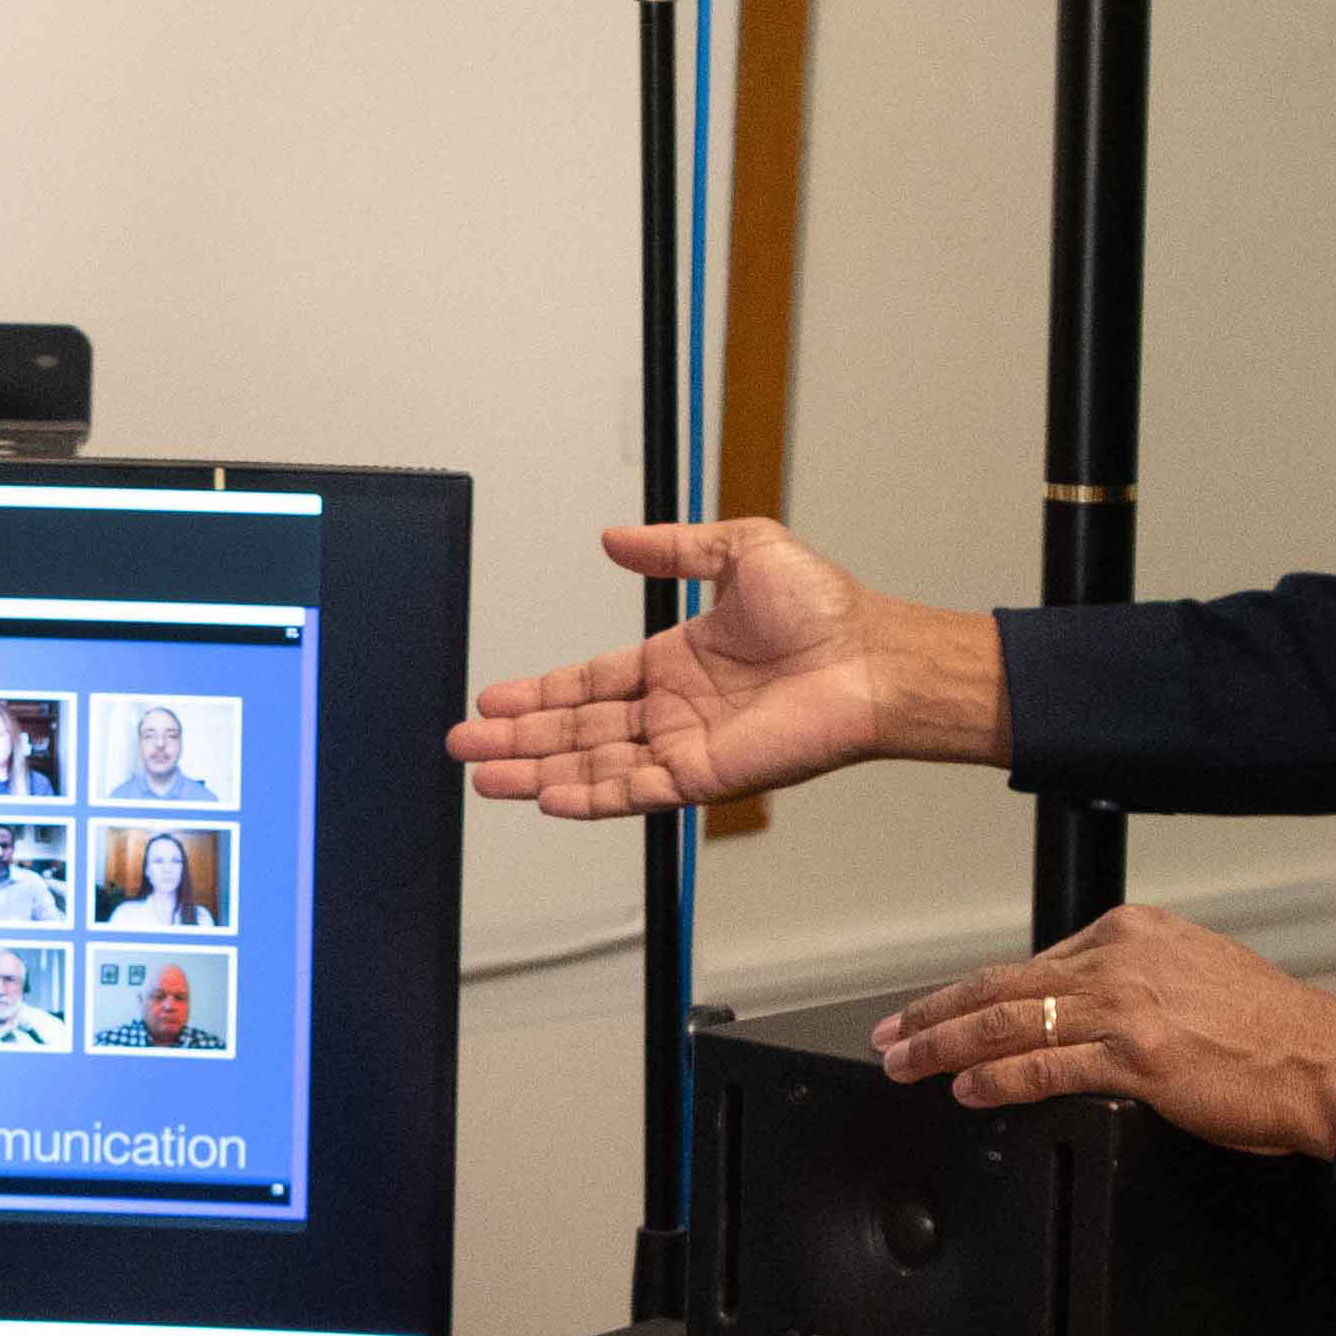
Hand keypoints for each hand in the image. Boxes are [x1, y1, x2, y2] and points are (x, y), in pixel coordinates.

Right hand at [446, 521, 995, 816]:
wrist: (872, 657)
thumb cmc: (827, 608)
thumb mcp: (740, 549)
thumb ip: (673, 549)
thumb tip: (614, 539)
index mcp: (675, 661)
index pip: (589, 684)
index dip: (538, 691)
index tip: (492, 695)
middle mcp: (673, 708)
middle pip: (575, 730)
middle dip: (516, 737)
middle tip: (463, 743)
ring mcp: (685, 746)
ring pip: (592, 765)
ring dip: (535, 770)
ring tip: (484, 774)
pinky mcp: (706, 776)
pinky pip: (635, 792)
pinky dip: (590, 797)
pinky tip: (546, 795)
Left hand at [871, 906, 1335, 1158]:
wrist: (1321, 1061)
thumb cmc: (1268, 1030)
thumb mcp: (1193, 972)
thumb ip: (1131, 980)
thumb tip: (1074, 1007)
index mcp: (1133, 931)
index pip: (1030, 963)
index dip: (972, 992)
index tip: (936, 1010)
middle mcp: (1122, 959)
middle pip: (1004, 985)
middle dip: (935, 1013)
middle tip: (890, 1033)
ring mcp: (1127, 1007)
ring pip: (1010, 1021)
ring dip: (945, 1045)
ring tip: (905, 1062)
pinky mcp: (1137, 1058)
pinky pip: (1046, 1066)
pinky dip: (996, 1077)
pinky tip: (965, 1087)